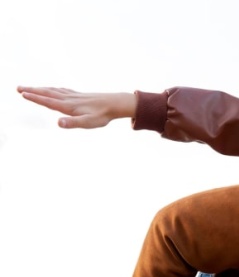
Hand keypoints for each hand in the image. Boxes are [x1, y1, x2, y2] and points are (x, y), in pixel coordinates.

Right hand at [17, 86, 136, 128]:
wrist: (116, 104)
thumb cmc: (102, 115)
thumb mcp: (88, 123)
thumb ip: (73, 123)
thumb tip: (59, 123)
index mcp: (69, 106)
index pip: (48, 102)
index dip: (35, 98)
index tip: (22, 93)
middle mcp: (69, 99)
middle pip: (48, 93)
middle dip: (33, 91)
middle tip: (18, 88)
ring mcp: (74, 96)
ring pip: (54, 90)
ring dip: (41, 89)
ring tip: (30, 88)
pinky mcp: (80, 95)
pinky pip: (62, 90)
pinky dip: (53, 88)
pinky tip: (53, 89)